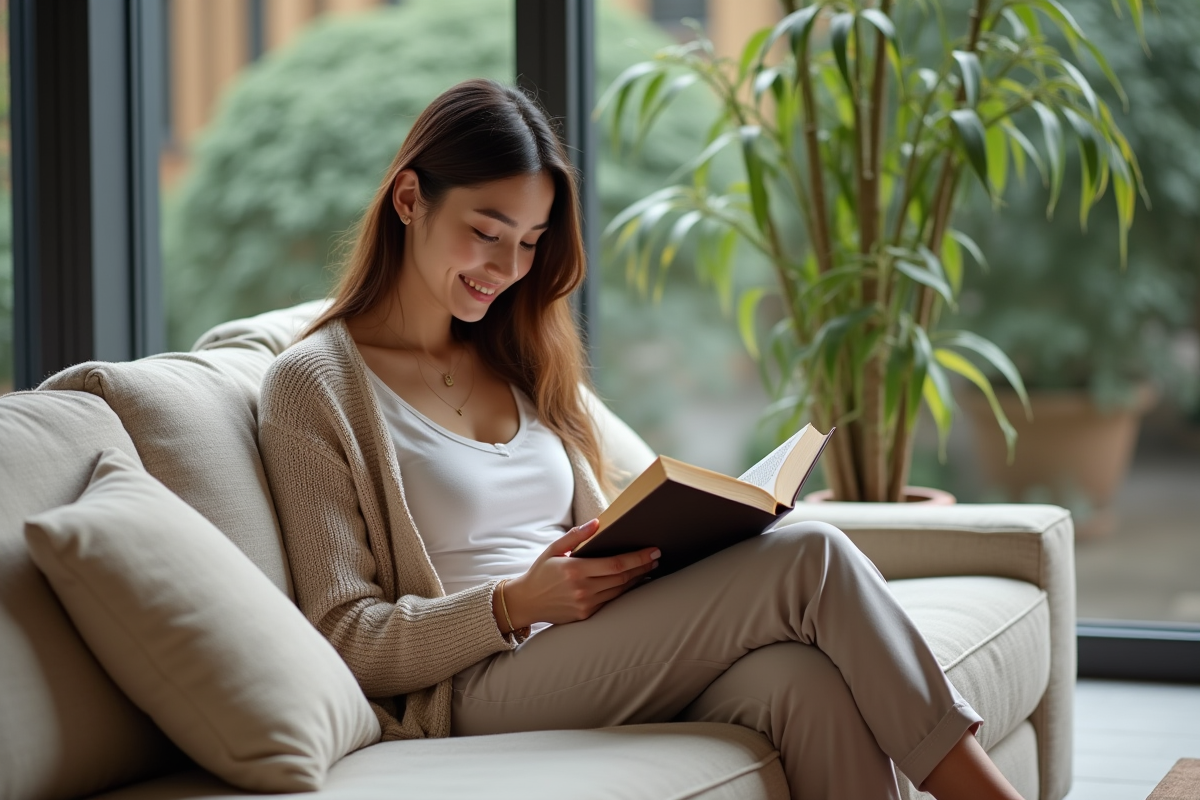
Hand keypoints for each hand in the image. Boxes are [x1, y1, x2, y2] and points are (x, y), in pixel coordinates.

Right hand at [499, 520, 658, 628]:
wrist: (525, 602)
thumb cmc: (541, 572)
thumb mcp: (554, 549)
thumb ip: (576, 535)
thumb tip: (597, 523)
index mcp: (574, 570)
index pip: (615, 564)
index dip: (638, 558)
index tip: (653, 551)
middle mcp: (582, 589)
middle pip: (622, 578)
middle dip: (643, 567)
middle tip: (657, 558)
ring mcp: (585, 604)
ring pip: (619, 591)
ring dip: (637, 579)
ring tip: (649, 568)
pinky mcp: (585, 615)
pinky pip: (610, 601)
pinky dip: (623, 590)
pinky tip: (632, 582)